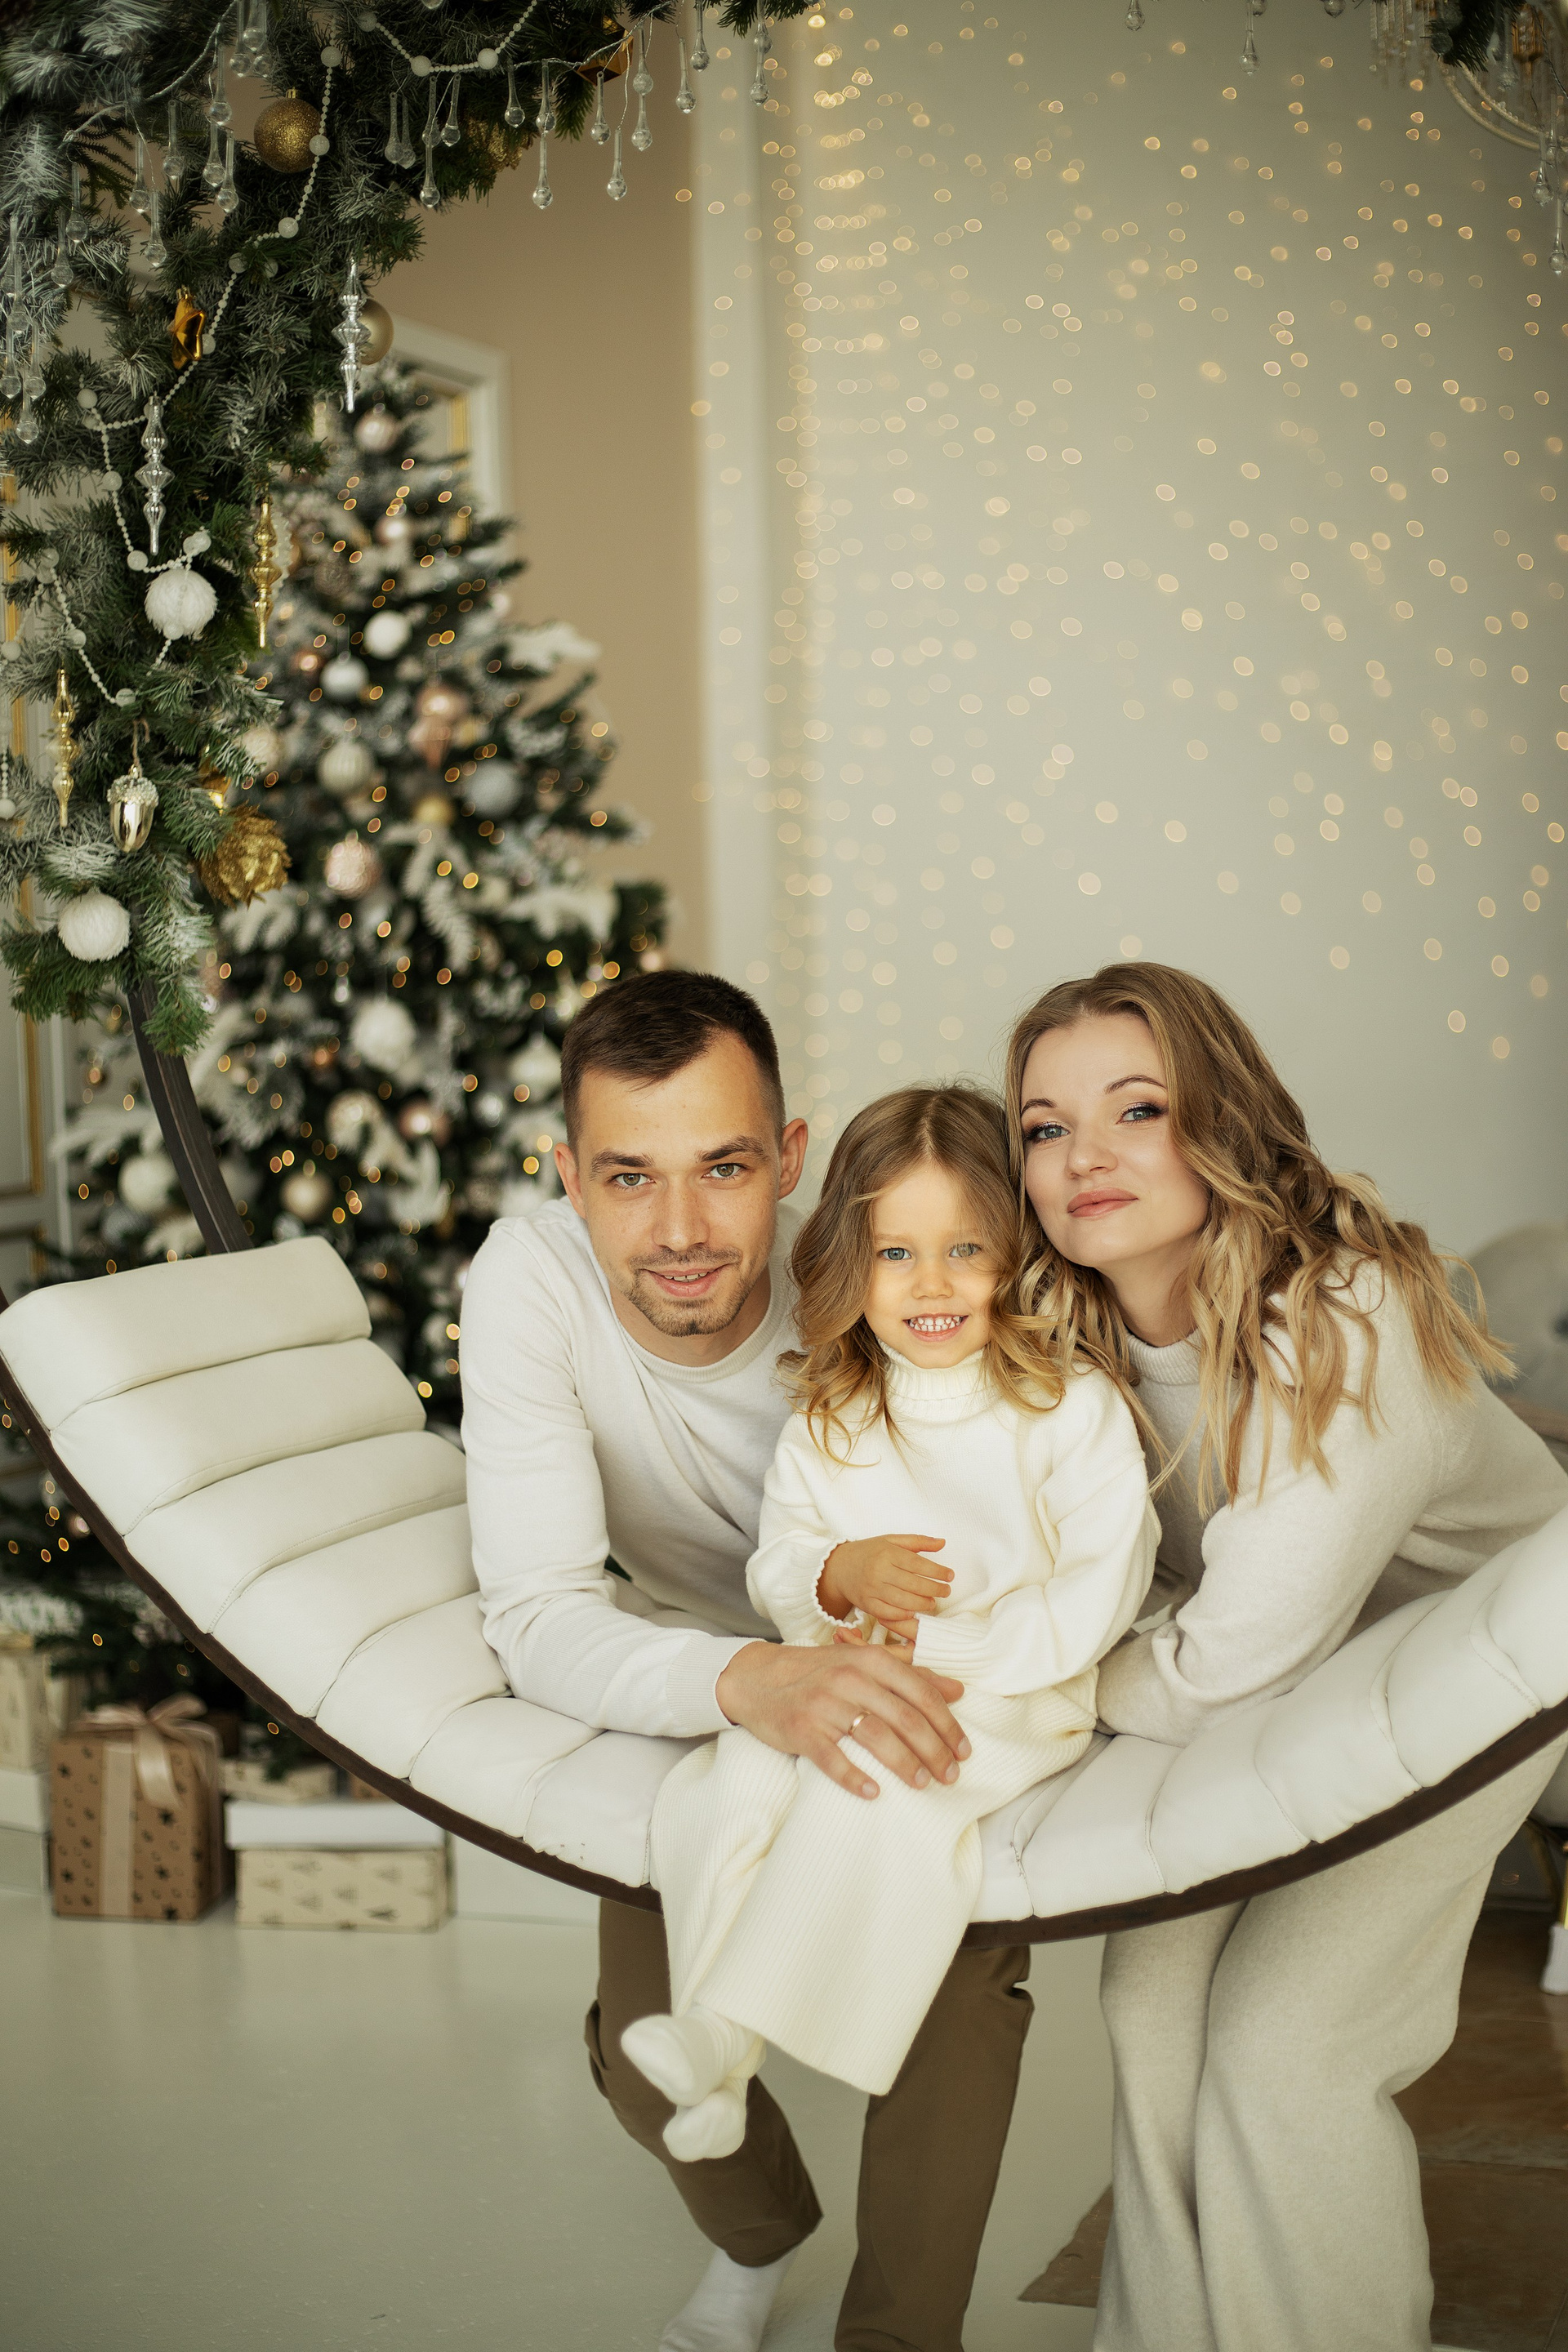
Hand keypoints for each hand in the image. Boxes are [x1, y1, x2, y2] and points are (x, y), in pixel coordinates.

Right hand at [714, 1641, 969, 1801]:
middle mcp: (850, 1679)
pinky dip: (854, 1778)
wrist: (758, 1678)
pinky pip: (832, 1758)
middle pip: (906, 1719)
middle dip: (935, 1750)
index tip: (964, 1750)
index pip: (922, 1694)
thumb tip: (957, 1690)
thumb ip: (911, 1673)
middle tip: (951, 1775)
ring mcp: (825, 1705)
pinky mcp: (802, 1730)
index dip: (948, 1725)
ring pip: (876, 1738)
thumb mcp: (864, 1663)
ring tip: (923, 1783)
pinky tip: (874, 1793)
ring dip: (905, 1765)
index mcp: (871, 1661)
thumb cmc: (819, 1672)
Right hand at [819, 1533, 951, 1633]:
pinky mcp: (866, 1604)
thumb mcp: (891, 1541)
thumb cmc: (869, 1552)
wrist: (839, 1567)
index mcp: (887, 1552)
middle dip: (934, 1589)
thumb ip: (918, 1541)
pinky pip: (888, 1613)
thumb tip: (942, 1542)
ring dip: (922, 1604)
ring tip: (932, 1602)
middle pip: (913, 1584)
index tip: (950, 1575)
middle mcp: (879, 1571)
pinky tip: (913, 1612)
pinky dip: (903, 1615)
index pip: (918, 1563)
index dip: (937, 1571)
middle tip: (946, 1591)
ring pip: (903, 1601)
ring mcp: (872, 1589)